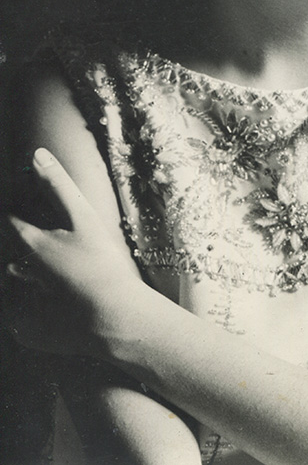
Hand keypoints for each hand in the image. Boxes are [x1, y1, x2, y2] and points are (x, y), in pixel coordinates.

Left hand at [2, 148, 142, 357]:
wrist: (115, 320)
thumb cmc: (102, 263)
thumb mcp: (83, 217)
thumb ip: (58, 185)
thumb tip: (37, 154)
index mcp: (33, 243)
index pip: (11, 219)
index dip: (16, 210)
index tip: (24, 208)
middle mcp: (21, 273)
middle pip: (13, 257)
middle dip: (27, 252)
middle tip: (55, 250)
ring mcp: (22, 305)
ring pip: (17, 285)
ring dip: (29, 279)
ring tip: (60, 279)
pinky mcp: (29, 332)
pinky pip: (23, 318)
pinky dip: (34, 311)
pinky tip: (59, 309)